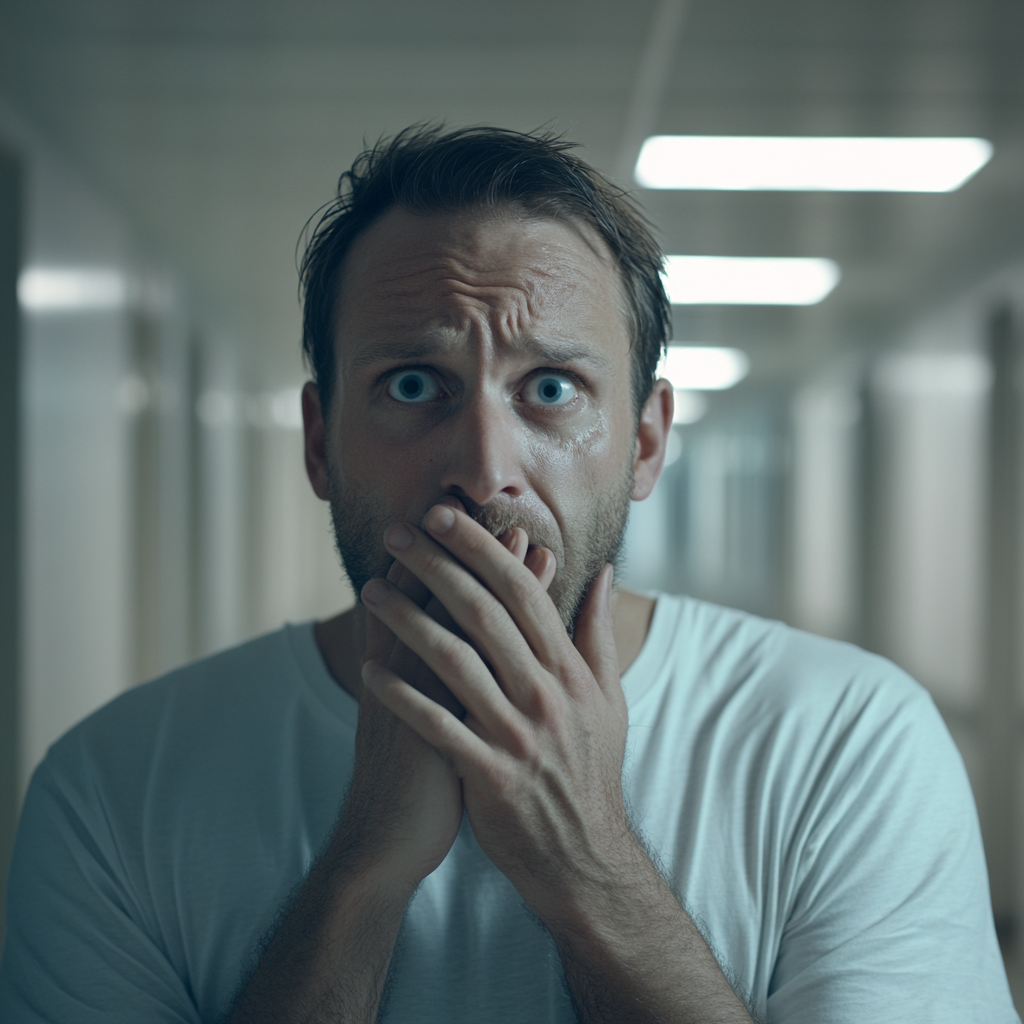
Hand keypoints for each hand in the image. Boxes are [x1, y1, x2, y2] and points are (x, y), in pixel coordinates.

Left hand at [359, 504, 630, 919]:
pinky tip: (368, 670)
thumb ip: (598, 633)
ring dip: (408, 620)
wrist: (585, 856)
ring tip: (371, 590)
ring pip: (455, 661)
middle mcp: (544, 693)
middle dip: (436, 566)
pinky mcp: (489, 774)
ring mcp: (516, 734)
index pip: (522, 590)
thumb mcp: (609, 698)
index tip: (445, 517)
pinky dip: (400, 696)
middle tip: (397, 533)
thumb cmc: (591, 770)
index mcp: (567, 669)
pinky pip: (437, 727)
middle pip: (483, 612)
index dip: (481, 548)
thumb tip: (604, 573)